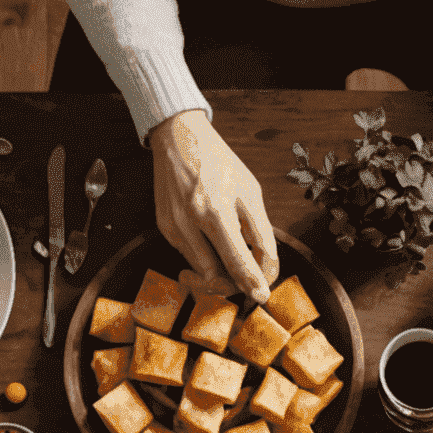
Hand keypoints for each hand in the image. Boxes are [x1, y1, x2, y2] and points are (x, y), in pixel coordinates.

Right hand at [151, 110, 278, 302]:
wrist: (178, 137)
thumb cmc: (218, 162)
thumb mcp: (250, 191)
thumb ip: (261, 230)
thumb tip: (268, 264)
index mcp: (217, 211)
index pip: (237, 261)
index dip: (252, 283)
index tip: (262, 295)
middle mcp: (191, 222)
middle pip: (216, 276)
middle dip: (235, 282)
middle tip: (250, 279)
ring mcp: (174, 227)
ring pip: (201, 270)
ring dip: (220, 271)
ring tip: (233, 255)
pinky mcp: (164, 228)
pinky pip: (189, 256)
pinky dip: (205, 256)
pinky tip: (212, 239)